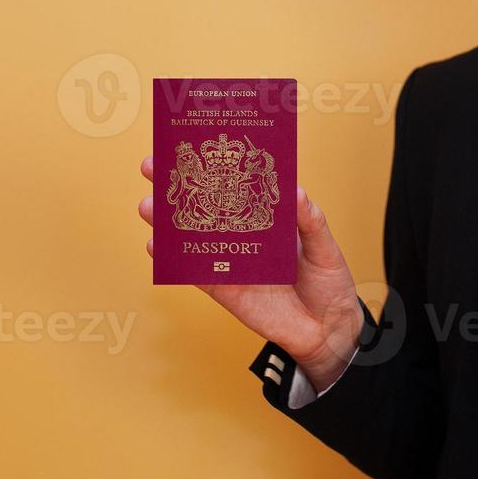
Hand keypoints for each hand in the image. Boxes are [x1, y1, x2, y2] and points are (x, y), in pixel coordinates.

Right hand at [139, 155, 362, 390]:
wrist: (329, 332)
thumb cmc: (329, 284)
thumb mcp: (325, 247)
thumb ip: (311, 221)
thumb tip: (296, 190)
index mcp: (267, 218)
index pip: (236, 186)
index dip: (214, 166)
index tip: (192, 146)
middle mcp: (244, 236)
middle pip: (205, 206)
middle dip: (177, 186)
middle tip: (152, 167)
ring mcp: (232, 262)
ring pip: (192, 237)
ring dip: (167, 222)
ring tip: (148, 206)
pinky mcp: (225, 290)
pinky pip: (195, 273)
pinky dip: (174, 261)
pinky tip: (155, 247)